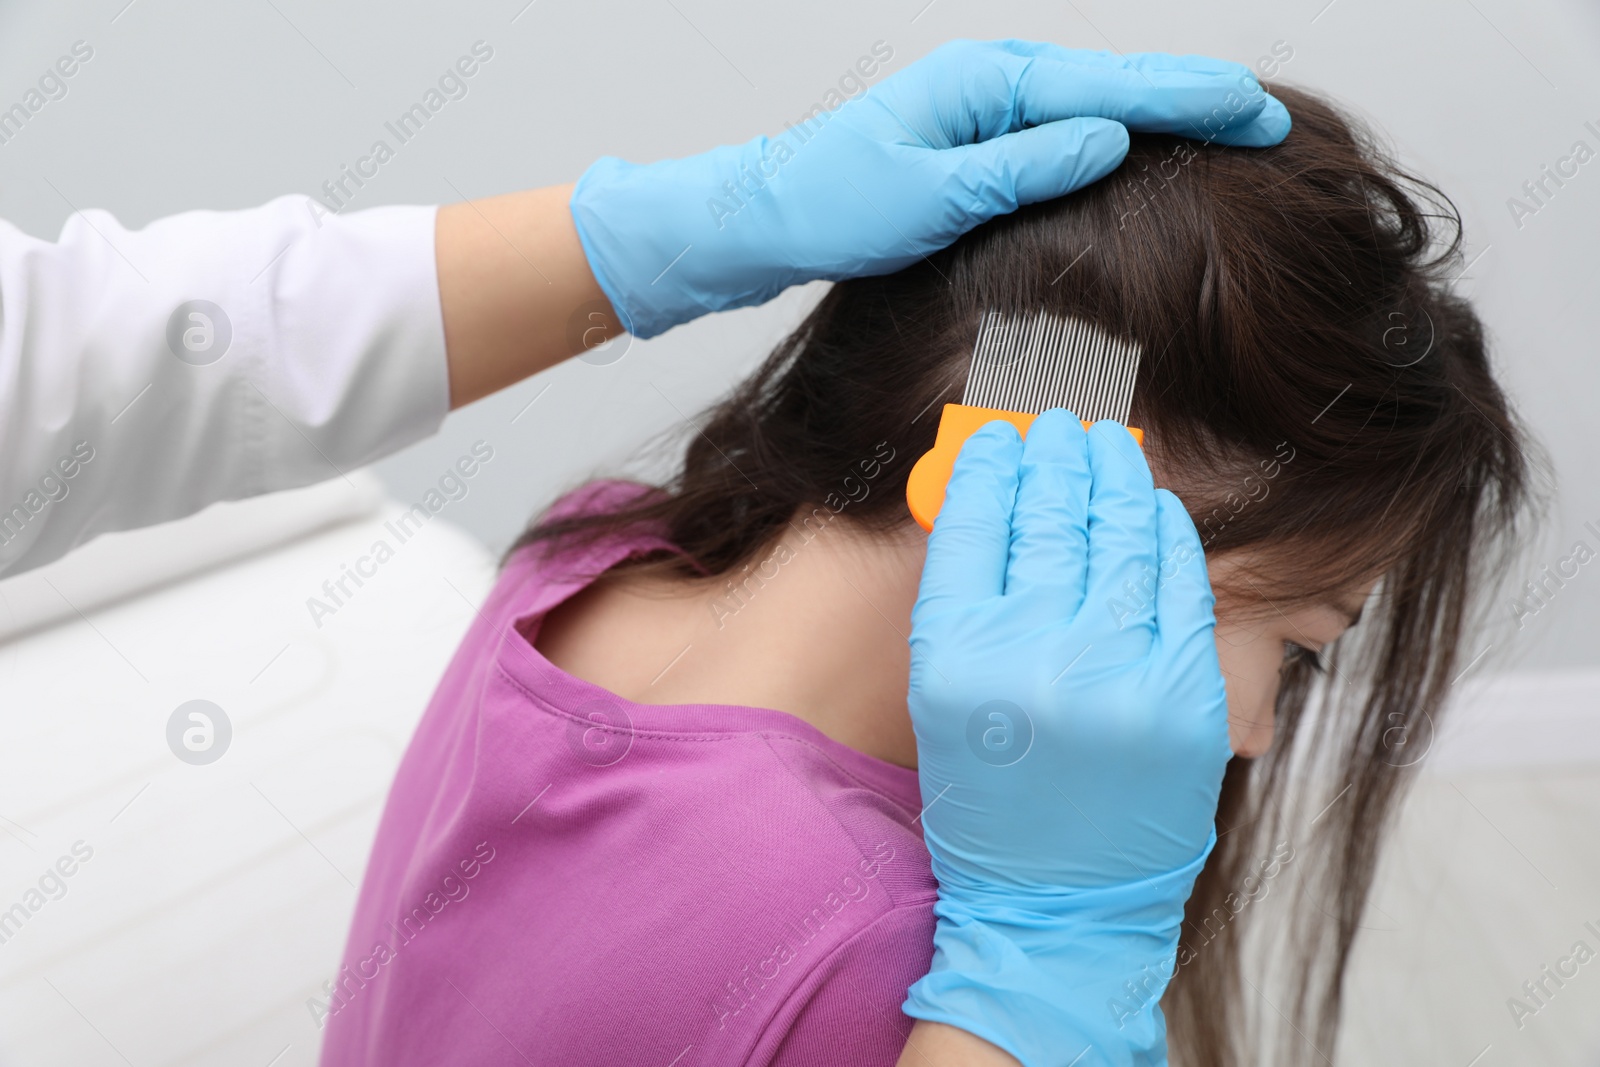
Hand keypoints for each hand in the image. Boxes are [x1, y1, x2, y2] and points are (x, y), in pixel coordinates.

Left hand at [569, 40, 1289, 337]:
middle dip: (1196, 97)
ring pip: (1097, 102)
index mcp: (986, 84)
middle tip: (1273, 118)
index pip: (1112, 89)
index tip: (1259, 115)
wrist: (766, 216)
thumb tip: (1110, 140)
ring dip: (1165, 111)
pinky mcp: (978, 138)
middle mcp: (992, 82)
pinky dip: (1118, 132)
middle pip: (1117, 83)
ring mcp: (986, 106)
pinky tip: (1146, 147)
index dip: (1192, 101)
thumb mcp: (929, 196)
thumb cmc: (832, 205)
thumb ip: (1021, 167)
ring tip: (1234, 123)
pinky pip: (1066, 126)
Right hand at [901, 410, 1231, 1066]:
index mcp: (955, 659)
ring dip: (1113, 477)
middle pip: (1048, 518)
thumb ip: (965, 602)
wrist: (1057, 908)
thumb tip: (998, 497)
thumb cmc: (992, 804)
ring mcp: (1118, 677)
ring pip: (1120, 538)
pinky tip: (1153, 503)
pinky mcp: (1185, 697)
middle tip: (1058, 422)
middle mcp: (1033, 659)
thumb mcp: (945, 702)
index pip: (974, 522)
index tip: (1001, 437)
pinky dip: (1167, 533)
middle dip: (1054, 455)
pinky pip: (1180, 585)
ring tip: (1106, 443)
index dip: (991, 465)